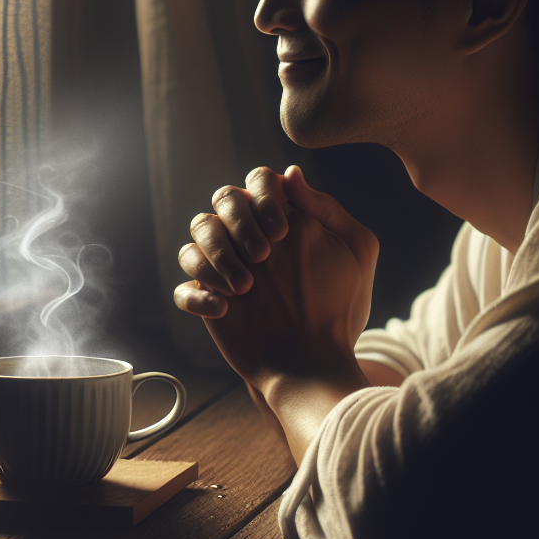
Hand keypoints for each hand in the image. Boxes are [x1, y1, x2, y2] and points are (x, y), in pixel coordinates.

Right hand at [175, 167, 377, 389]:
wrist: (316, 364)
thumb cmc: (340, 307)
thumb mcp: (354, 253)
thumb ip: (326, 209)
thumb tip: (290, 175)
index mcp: (279, 219)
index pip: (258, 181)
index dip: (264, 195)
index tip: (282, 230)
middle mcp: (247, 237)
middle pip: (222, 201)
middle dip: (238, 223)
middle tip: (262, 257)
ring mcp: (224, 269)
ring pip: (195, 239)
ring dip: (215, 258)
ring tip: (244, 288)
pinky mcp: (207, 302)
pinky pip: (183, 289)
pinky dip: (197, 296)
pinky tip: (224, 310)